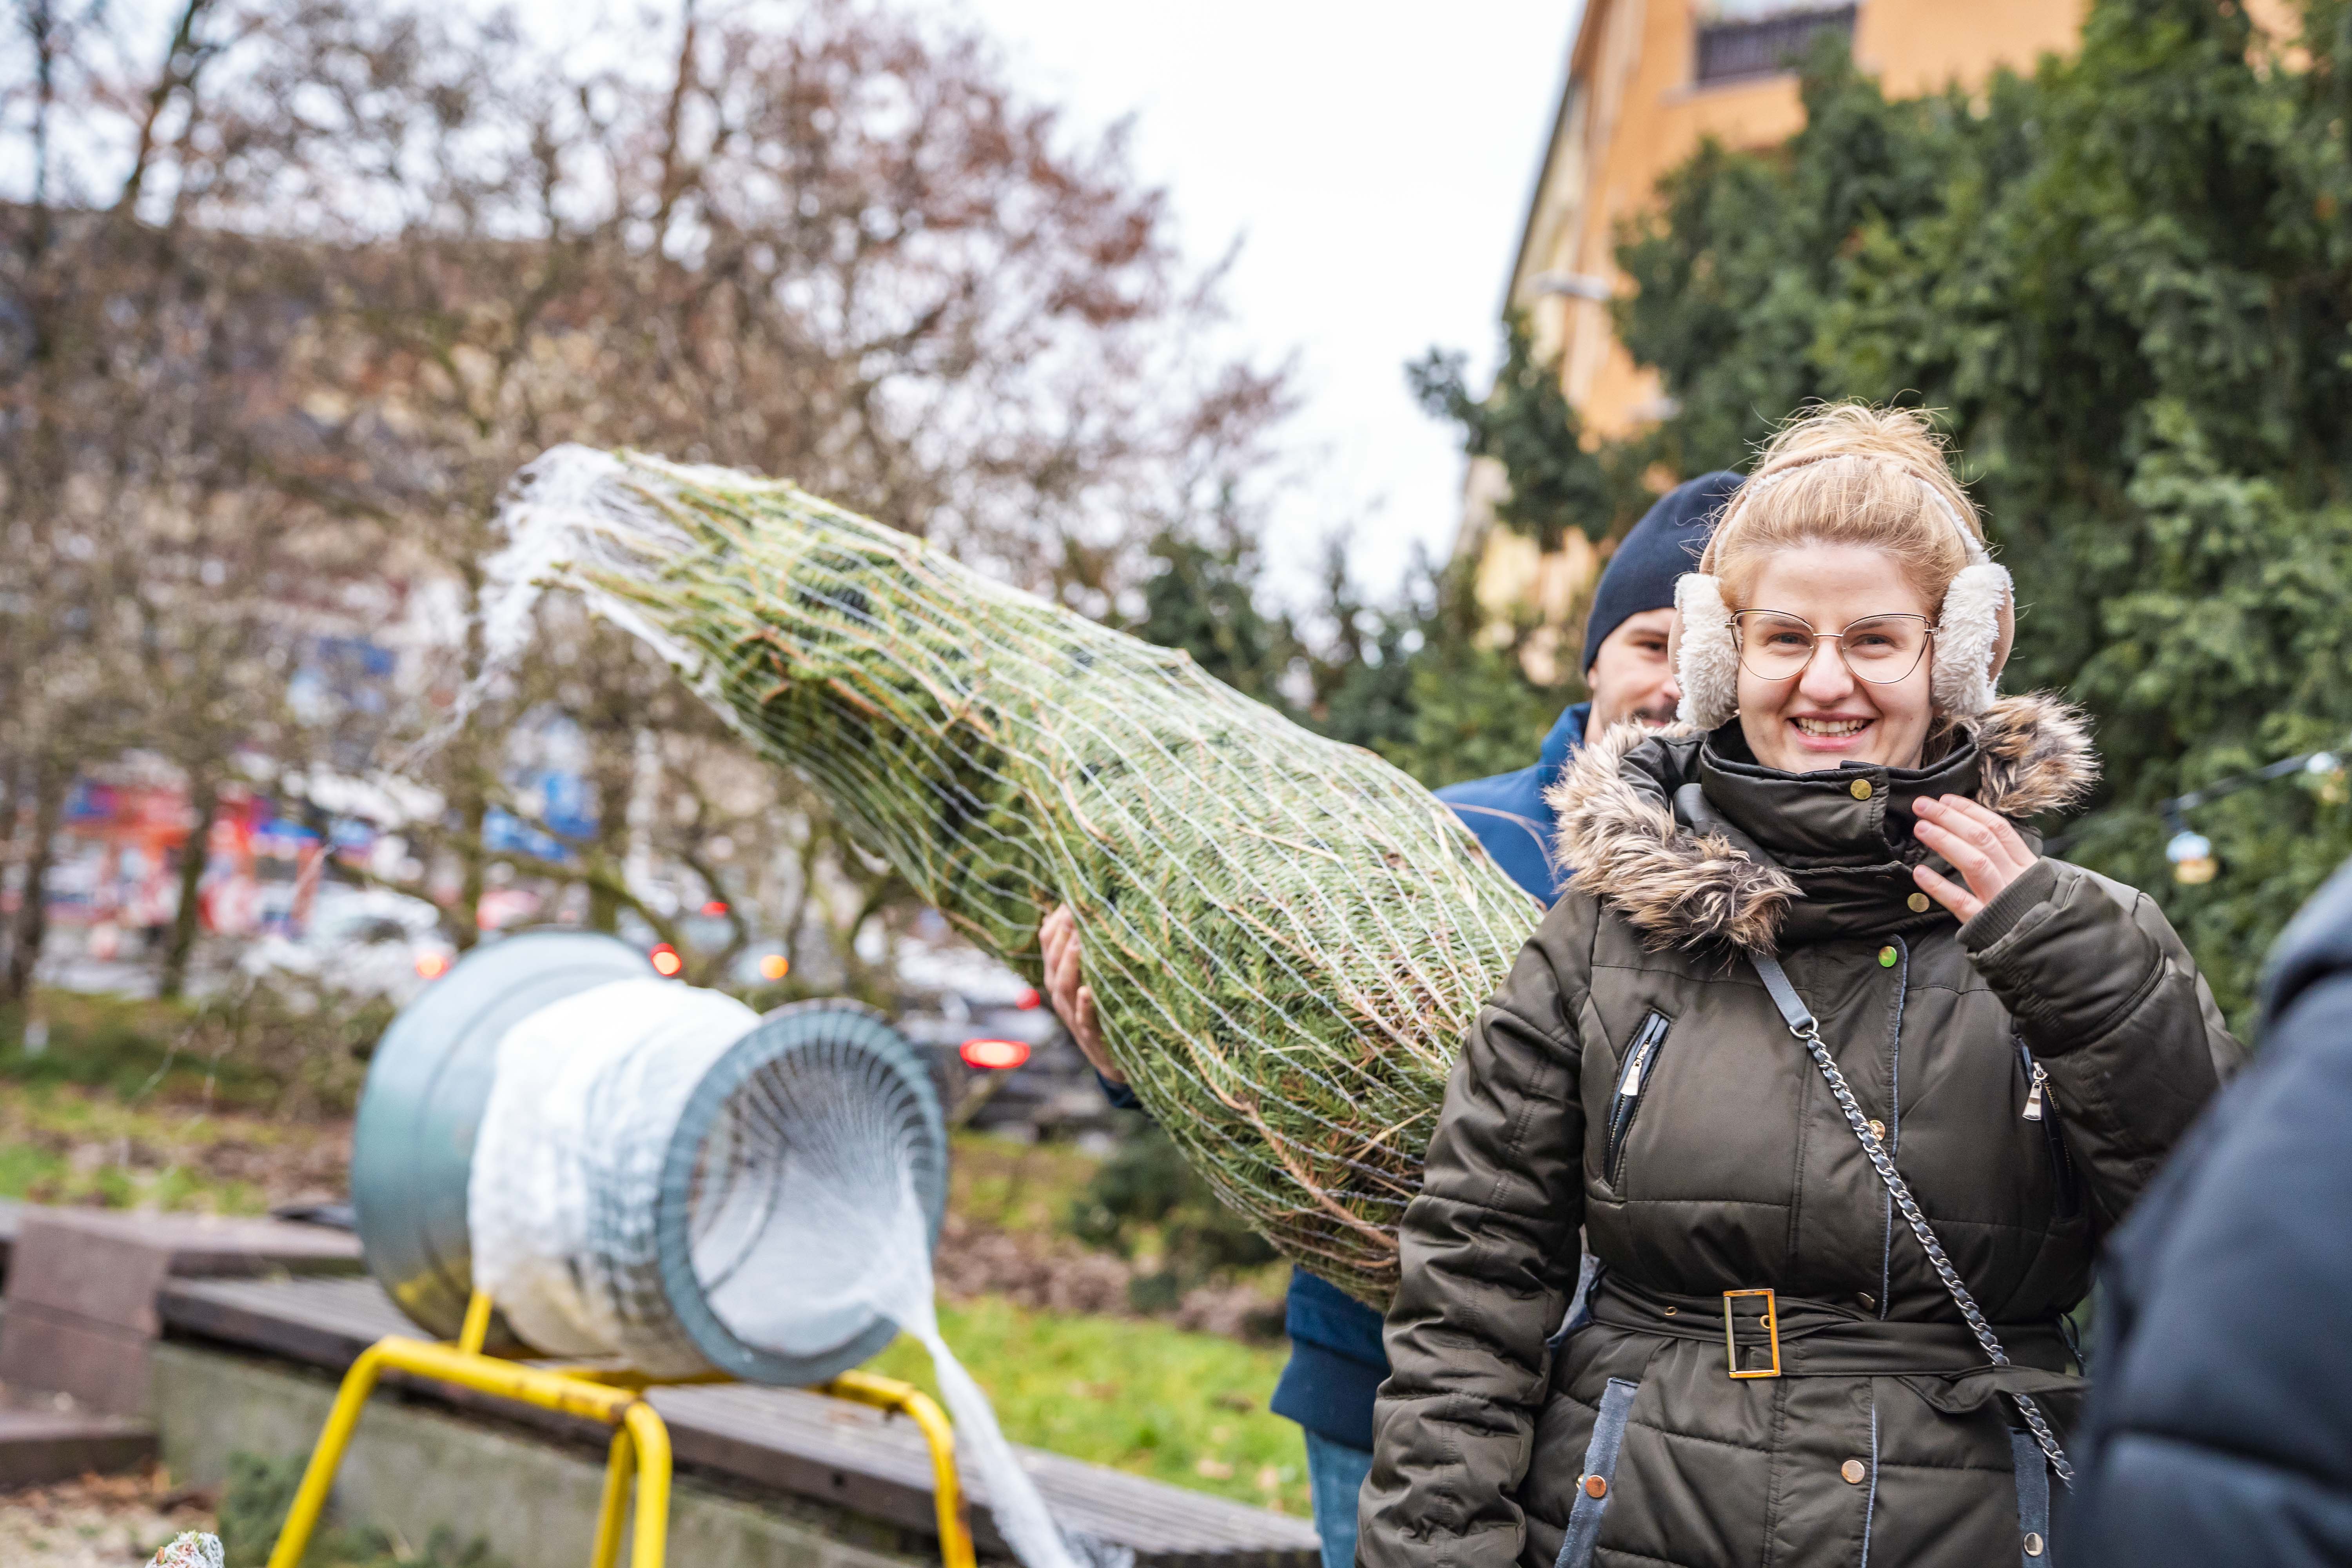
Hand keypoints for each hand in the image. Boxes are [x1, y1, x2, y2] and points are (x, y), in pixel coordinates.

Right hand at [1039, 904, 1118, 1083]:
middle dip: (1062, 934)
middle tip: (1076, 910)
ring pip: (1064, 987)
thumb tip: (1082, 906)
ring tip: (1078, 941)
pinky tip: (1088, 991)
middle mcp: (1061, 993)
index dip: (1056, 920)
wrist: (1118, 1058)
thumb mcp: (1095, 973)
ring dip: (1070, 963)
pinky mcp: (1091, 1037)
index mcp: (1059, 974)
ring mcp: (1073, 1016)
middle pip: (1053, 961)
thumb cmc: (1107, 1008)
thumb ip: (1087, 945)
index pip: (1047, 942)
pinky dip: (1085, 1005)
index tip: (1071, 897)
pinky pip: (1084, 1020)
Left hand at [1910, 794, 2036, 923]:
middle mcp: (2015, 878)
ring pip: (1974, 863)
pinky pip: (1960, 901)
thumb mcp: (2030, 883)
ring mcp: (2000, 900)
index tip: (1946, 799)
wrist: (2047, 953)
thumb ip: (2009, 861)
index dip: (1970, 811)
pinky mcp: (1985, 923)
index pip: (1998, 829)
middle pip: (1983, 840)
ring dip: (1945, 842)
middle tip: (1922, 805)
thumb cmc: (2031, 912)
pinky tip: (1918, 872)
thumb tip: (1976, 832)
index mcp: (2026, 866)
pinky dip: (1939, 886)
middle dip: (1951, 818)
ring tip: (1920, 828)